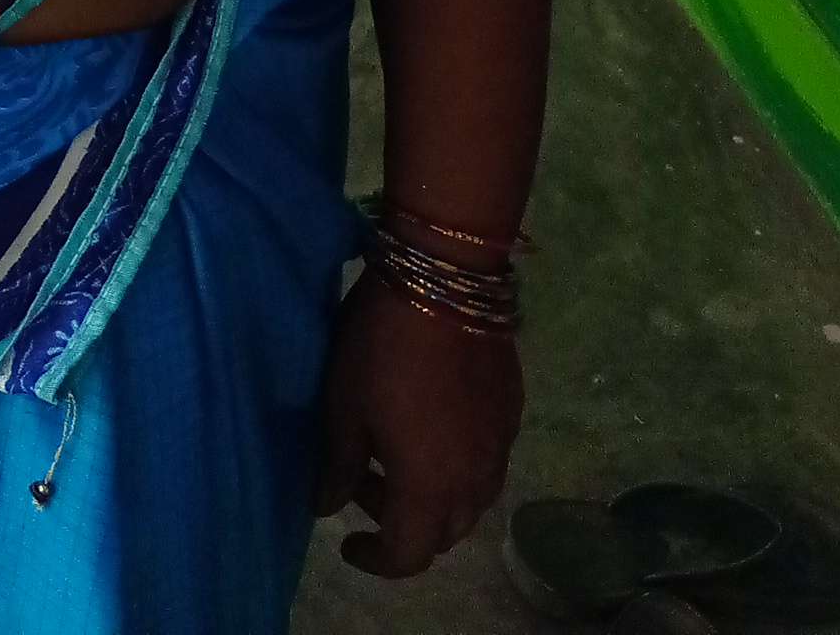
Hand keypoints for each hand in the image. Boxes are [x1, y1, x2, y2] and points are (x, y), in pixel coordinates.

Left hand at [314, 265, 520, 577]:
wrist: (445, 280)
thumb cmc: (381, 347)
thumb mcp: (344, 407)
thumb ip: (339, 466)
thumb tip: (327, 506)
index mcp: (429, 491)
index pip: (407, 555)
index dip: (375, 559)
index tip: (347, 541)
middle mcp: (475, 483)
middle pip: (442, 533)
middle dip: (401, 521)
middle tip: (363, 481)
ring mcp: (499, 447)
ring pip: (469, 500)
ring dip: (432, 493)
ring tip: (394, 450)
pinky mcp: (512, 412)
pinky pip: (486, 462)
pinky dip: (456, 463)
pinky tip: (430, 422)